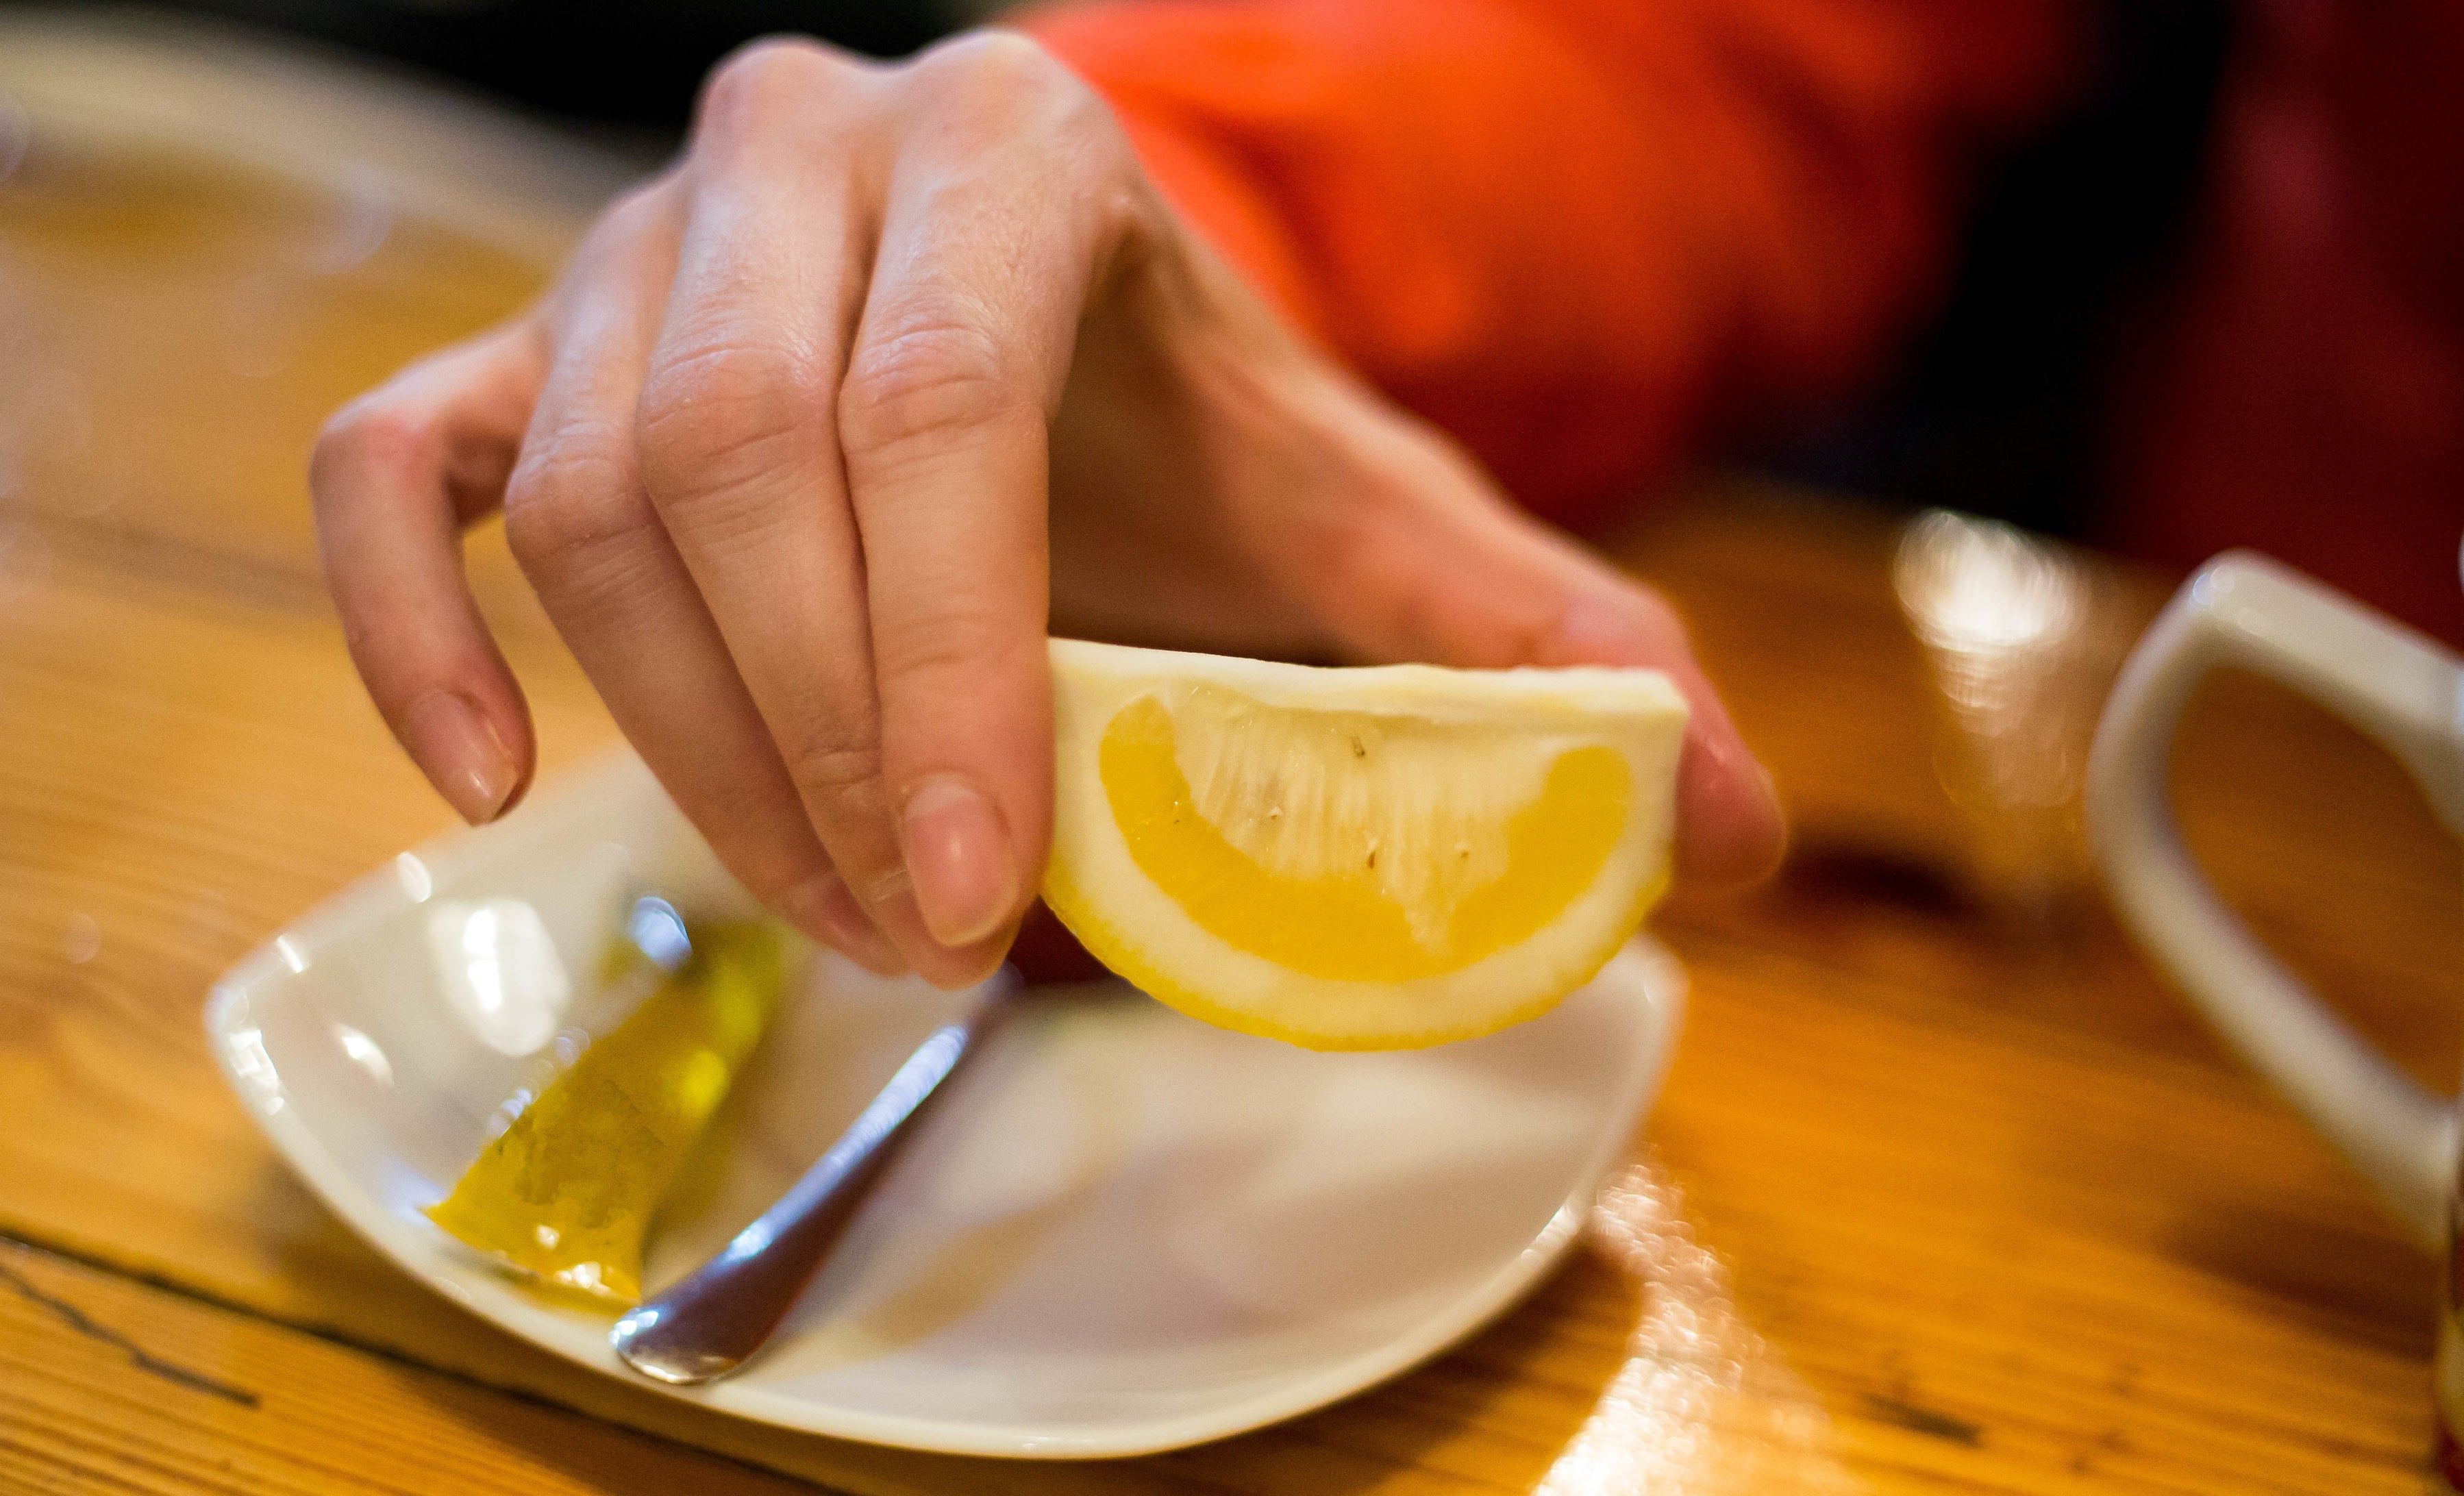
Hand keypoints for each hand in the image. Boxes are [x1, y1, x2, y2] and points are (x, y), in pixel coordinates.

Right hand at [311, 30, 1783, 988]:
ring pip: (598, 502)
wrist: (1071, 339)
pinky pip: (400, 468)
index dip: (950, 669)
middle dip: (827, 739)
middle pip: (743, 460)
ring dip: (699, 751)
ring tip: (833, 909)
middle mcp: (800, 155)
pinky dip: (414, 624)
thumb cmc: (1210, 438)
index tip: (979, 896)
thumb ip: (1549, 646)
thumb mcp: (1382, 517)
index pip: (943, 409)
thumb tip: (1730, 826)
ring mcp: (633, 246)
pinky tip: (491, 783)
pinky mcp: (525, 353)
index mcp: (1020, 149)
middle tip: (928, 942)